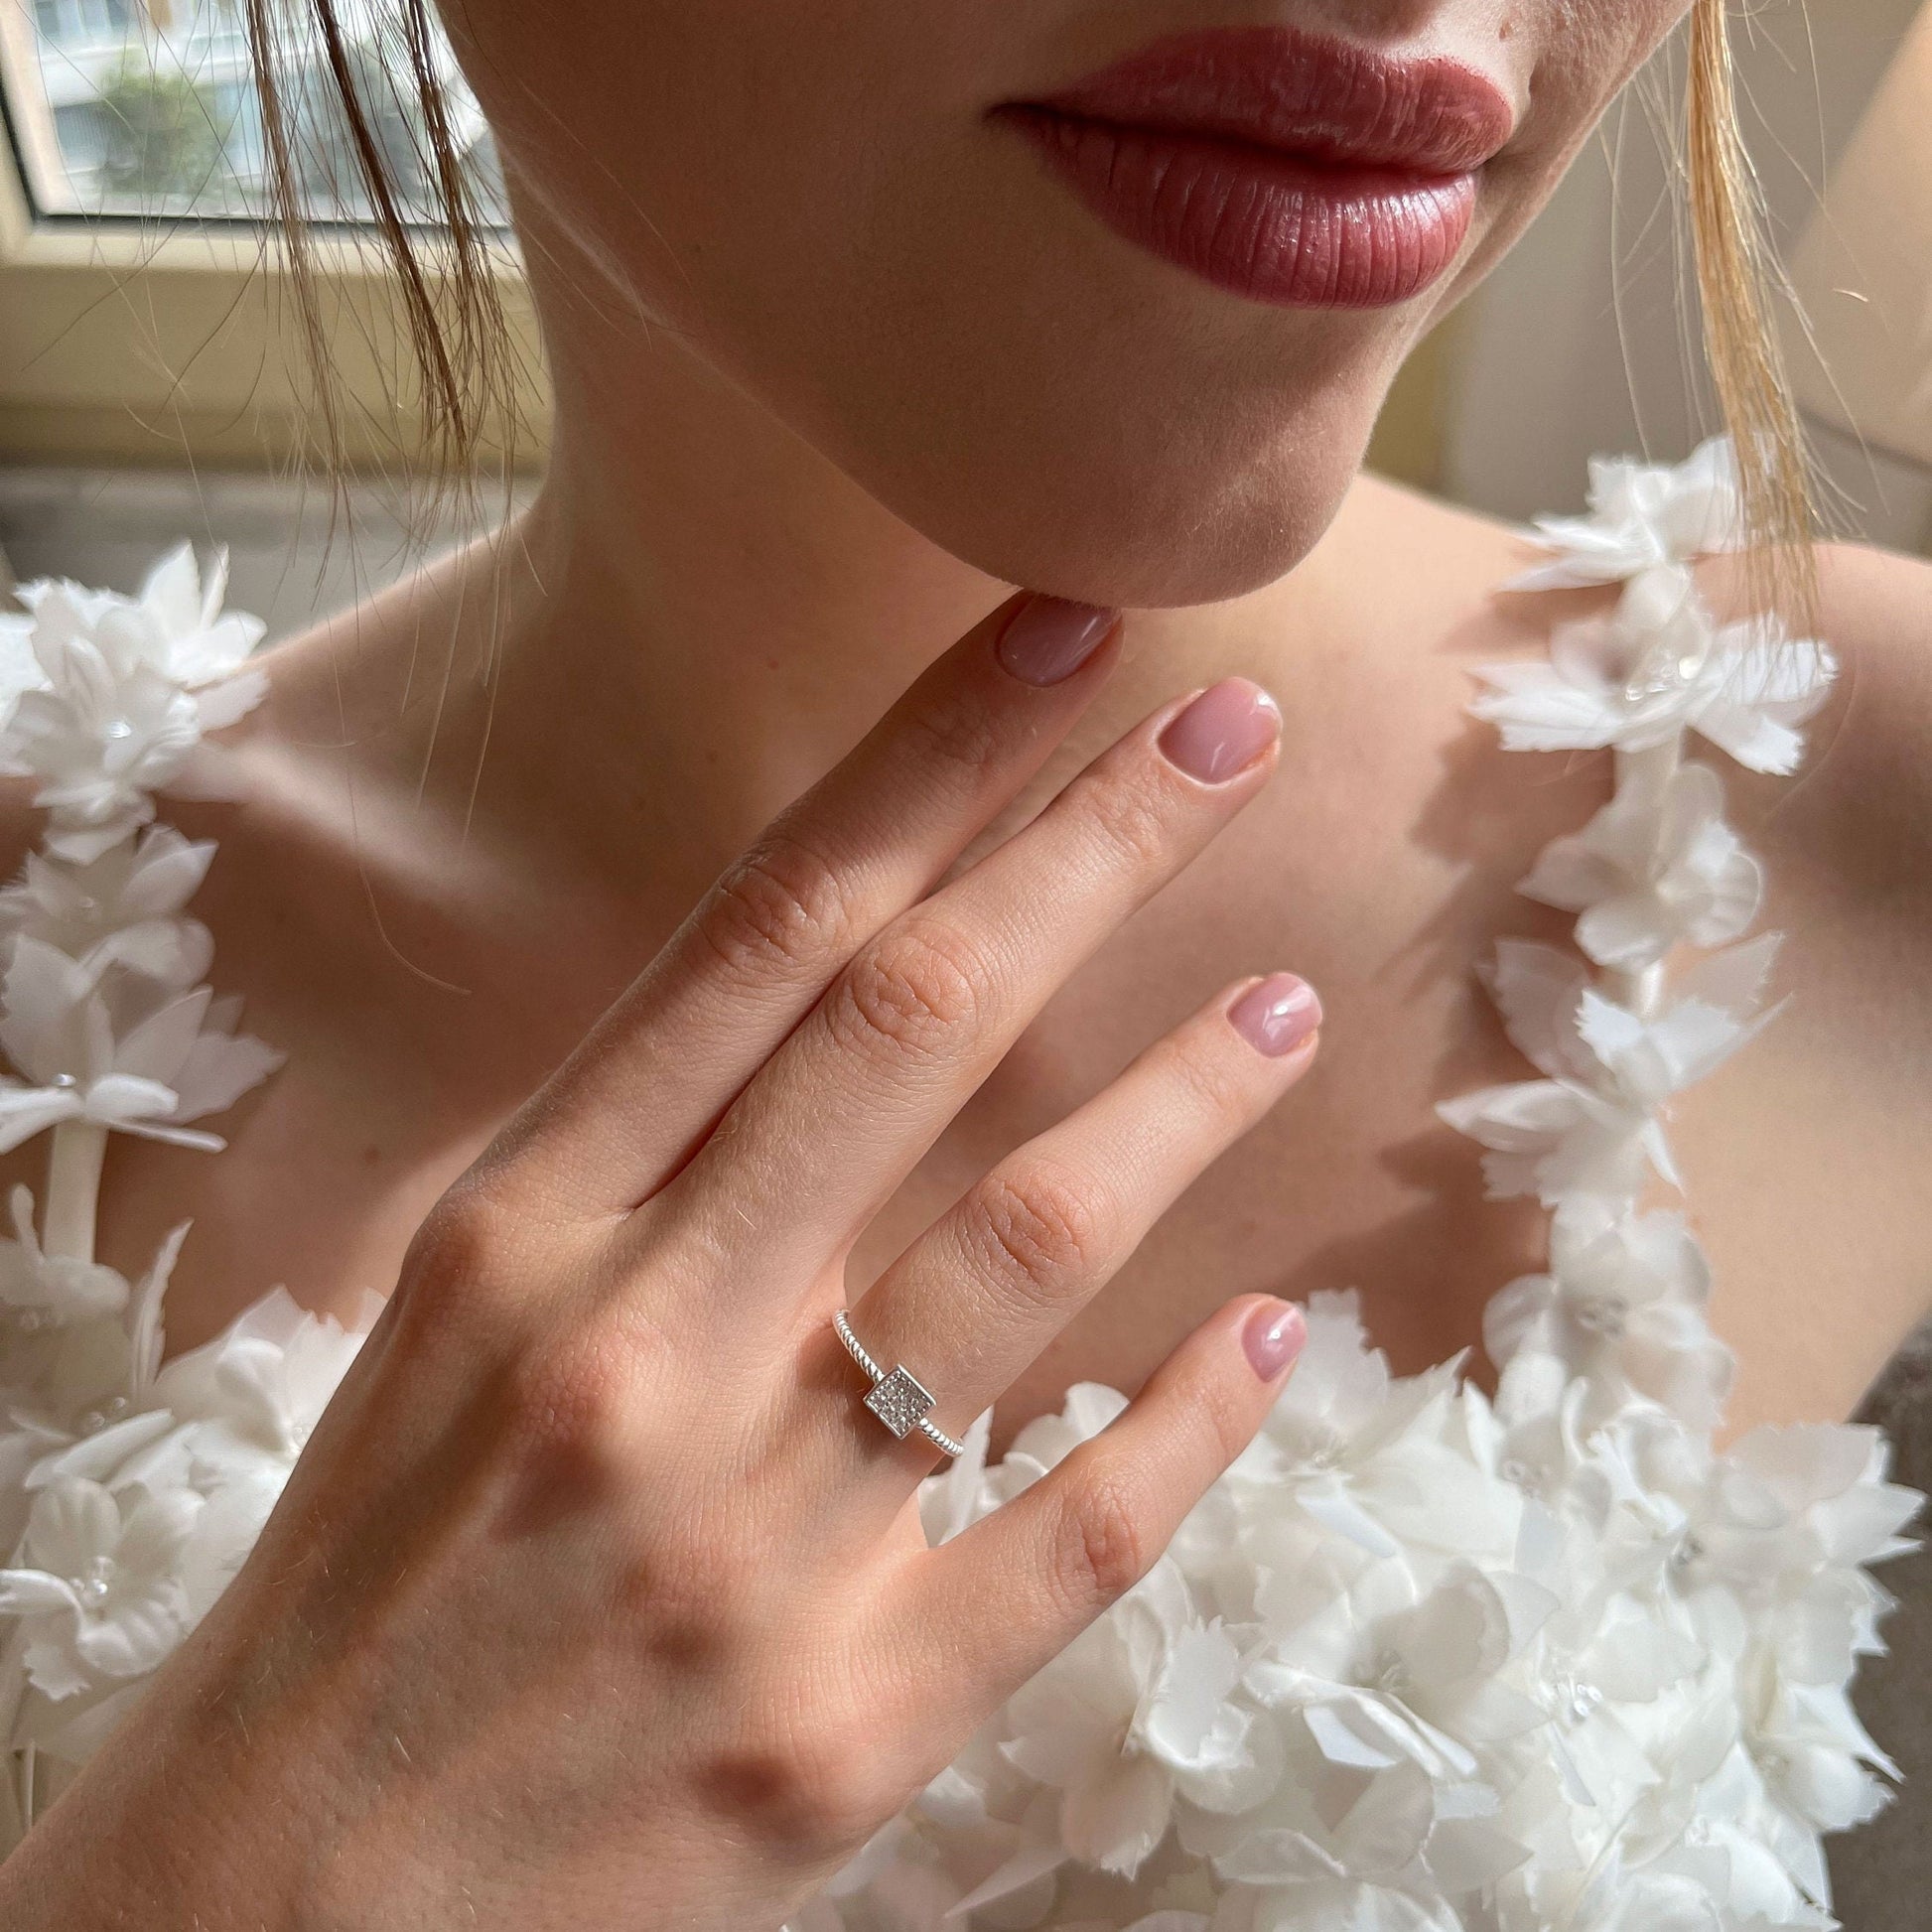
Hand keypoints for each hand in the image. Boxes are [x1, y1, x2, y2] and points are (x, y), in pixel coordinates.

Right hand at [0, 594, 1319, 1930]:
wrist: (268, 1912)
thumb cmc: (360, 1586)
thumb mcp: (446, 1322)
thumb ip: (632, 1166)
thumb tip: (825, 1004)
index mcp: (525, 1227)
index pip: (767, 926)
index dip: (929, 761)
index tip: (1060, 636)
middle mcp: (642, 1347)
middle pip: (915, 1026)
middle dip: (1091, 847)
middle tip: (1232, 721)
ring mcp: (754, 1540)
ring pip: (1023, 1251)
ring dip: (1184, 1102)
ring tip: (1289, 997)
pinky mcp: (846, 1725)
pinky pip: (1068, 1535)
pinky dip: (1188, 1425)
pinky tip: (1271, 1330)